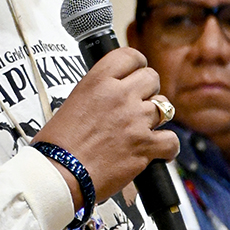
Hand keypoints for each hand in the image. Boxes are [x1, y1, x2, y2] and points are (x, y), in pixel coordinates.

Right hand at [32, 48, 178, 208]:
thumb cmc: (58, 144)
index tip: (137, 71)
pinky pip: (172, 140)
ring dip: (156, 117)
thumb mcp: (73, 103)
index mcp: (97, 81)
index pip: (129, 55)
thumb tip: (113, 95)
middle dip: (148, 90)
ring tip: (145, 128)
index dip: (137, 64)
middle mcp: (119, 95)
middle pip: (151, 78)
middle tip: (139, 104)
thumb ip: (98, 93)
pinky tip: (159, 151)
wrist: (59, 173)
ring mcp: (134, 119)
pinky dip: (168, 148)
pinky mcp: (144, 145)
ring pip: (164, 107)